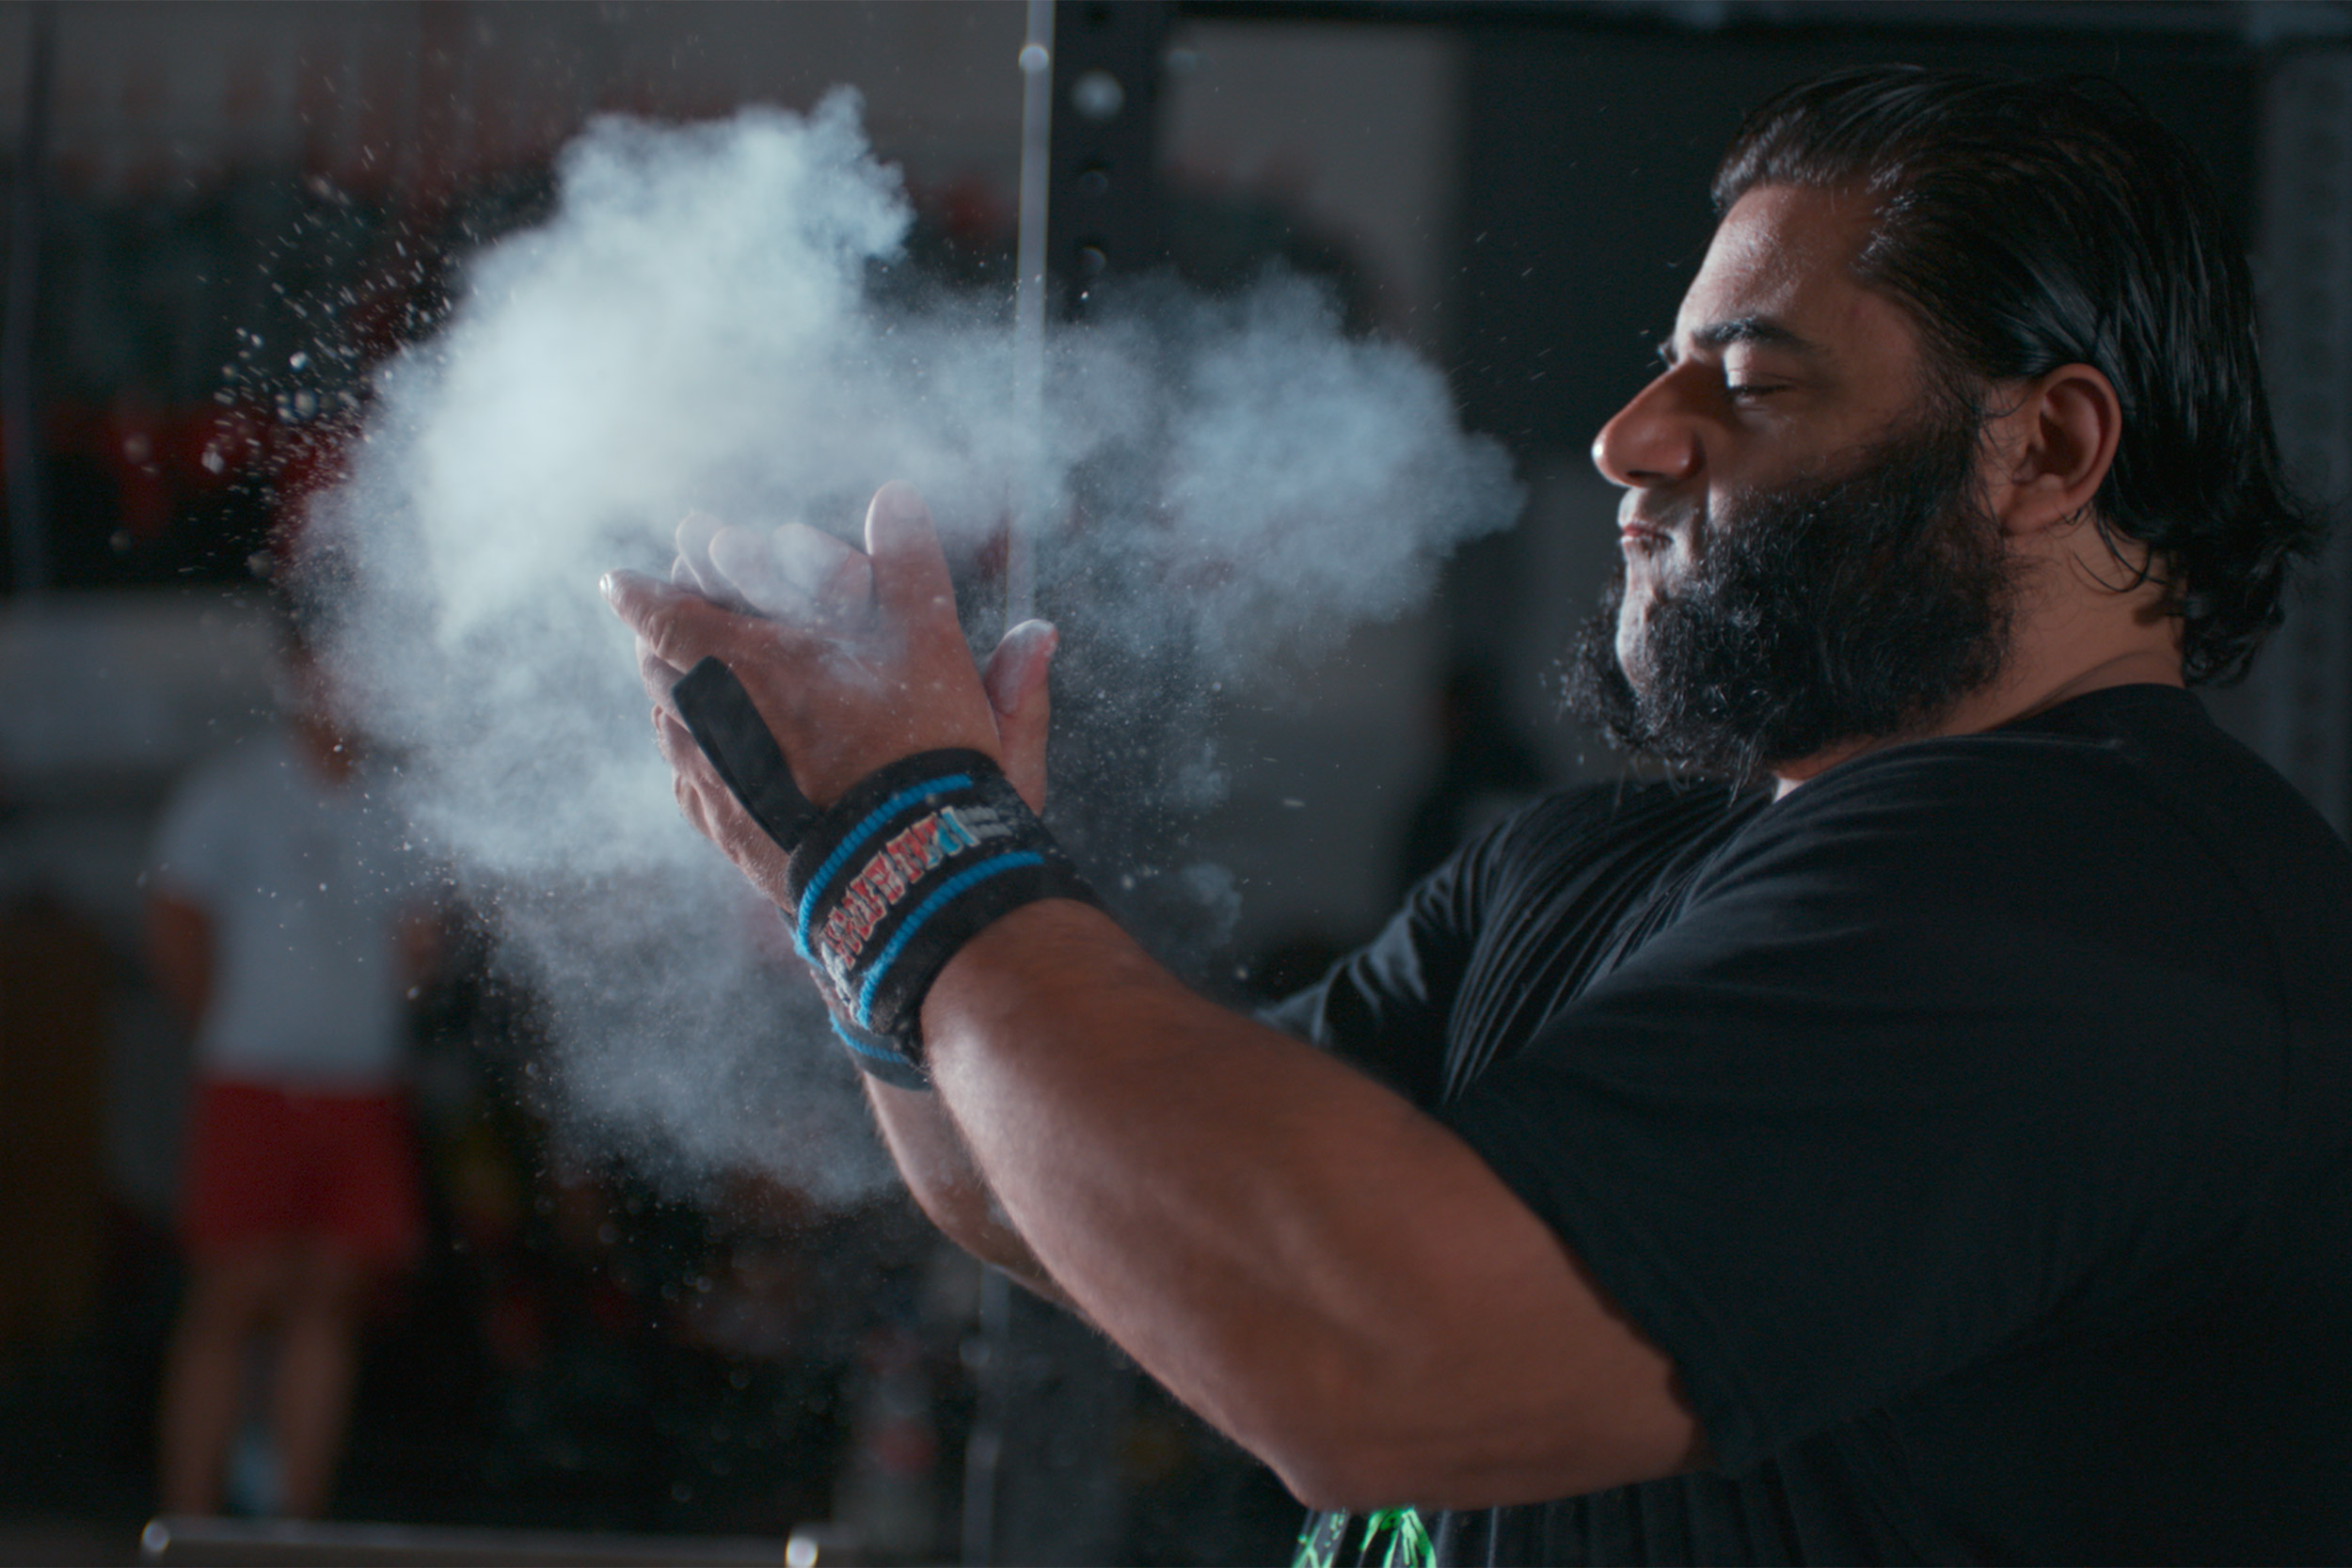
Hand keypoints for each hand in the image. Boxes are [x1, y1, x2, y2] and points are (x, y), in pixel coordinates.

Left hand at [608, 483, 1058, 904]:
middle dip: (654, 641)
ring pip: (668, 728)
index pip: (664, 614)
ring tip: (681, 689)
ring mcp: (715, 785)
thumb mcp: (935, 646)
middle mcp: (713, 723)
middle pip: (656, 670)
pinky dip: (690, 761)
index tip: (618, 582)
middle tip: (658, 627)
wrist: (909, 874)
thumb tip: (897, 496)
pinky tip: (706, 762)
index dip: (640, 593)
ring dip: (670, 699)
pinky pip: (689, 787)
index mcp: (748, 664)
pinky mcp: (730, 837)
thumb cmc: (921, 754)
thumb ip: (914, 566)